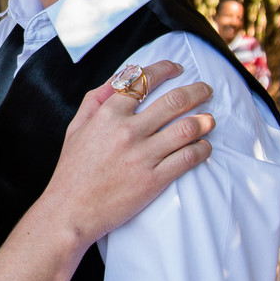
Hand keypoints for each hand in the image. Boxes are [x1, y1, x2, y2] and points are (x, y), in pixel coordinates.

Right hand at [40, 61, 214, 245]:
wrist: (69, 212)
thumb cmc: (71, 170)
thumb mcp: (75, 127)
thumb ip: (96, 99)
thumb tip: (118, 78)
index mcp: (108, 114)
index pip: (143, 79)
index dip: (165, 69)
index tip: (177, 68)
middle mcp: (128, 131)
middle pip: (174, 101)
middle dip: (197, 91)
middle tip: (206, 90)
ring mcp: (143, 155)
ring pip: (187, 128)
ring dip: (205, 120)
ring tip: (210, 119)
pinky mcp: (154, 180)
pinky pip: (188, 158)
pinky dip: (202, 150)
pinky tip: (204, 147)